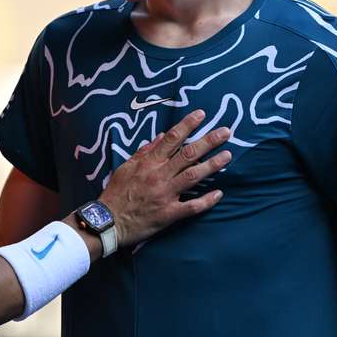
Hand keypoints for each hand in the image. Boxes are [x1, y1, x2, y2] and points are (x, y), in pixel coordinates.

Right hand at [98, 109, 230, 247]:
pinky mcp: (169, 214)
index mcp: (149, 163)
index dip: (188, 125)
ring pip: (193, 176)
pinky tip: (219, 194)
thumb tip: (161, 136)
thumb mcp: (126, 167)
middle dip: (208, 141)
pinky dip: (207, 201)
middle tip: (226, 132)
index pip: (172, 139)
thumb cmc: (116, 193)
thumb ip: (144, 151)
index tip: (201, 114)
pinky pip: (192, 207)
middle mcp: (159, 176)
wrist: (109, 221)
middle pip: (188, 154)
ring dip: (212, 165)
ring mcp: (166, 195)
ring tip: (228, 156)